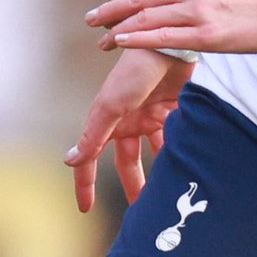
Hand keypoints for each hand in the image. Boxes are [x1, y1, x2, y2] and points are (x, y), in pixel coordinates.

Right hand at [63, 50, 192, 211]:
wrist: (170, 45)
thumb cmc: (135, 70)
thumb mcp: (111, 105)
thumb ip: (93, 135)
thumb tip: (69, 162)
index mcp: (107, 120)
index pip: (90, 158)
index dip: (86, 182)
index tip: (86, 208)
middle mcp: (127, 120)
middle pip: (126, 162)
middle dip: (132, 185)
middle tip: (140, 211)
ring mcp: (151, 116)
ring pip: (153, 154)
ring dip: (159, 172)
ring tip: (168, 194)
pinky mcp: (173, 111)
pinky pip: (174, 138)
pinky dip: (179, 150)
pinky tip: (187, 165)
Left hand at [86, 0, 256, 55]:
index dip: (127, 2)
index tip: (111, 11)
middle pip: (140, 0)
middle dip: (111, 11)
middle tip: (90, 21)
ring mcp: (197, 12)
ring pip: (147, 19)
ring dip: (119, 29)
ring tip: (102, 40)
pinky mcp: (206, 35)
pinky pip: (164, 37)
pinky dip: (138, 39)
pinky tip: (121, 41)